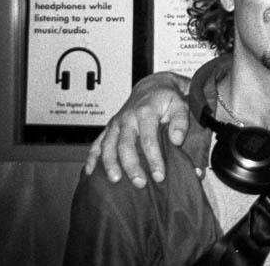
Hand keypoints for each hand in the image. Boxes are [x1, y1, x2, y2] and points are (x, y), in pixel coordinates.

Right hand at [84, 71, 190, 187]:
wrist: (153, 86)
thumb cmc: (168, 98)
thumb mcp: (180, 105)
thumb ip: (181, 122)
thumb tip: (176, 140)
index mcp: (146, 112)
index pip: (148, 139)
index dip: (153, 159)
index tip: (159, 176)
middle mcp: (127, 118)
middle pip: (125, 145)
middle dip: (131, 166)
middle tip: (140, 183)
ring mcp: (116, 123)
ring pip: (108, 145)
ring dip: (109, 164)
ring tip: (115, 180)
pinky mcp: (110, 127)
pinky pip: (97, 143)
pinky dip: (92, 157)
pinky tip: (89, 172)